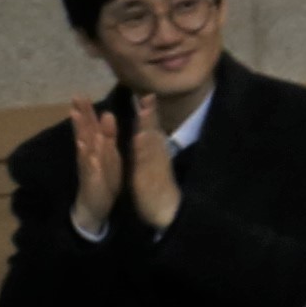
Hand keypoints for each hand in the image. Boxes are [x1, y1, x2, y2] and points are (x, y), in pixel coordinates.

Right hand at [63, 96, 122, 230]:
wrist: (94, 206)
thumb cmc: (102, 178)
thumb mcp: (108, 156)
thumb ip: (106, 137)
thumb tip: (106, 116)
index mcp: (95, 148)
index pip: (89, 126)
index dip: (85, 111)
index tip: (80, 94)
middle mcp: (88, 155)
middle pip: (83, 132)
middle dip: (80, 115)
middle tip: (75, 97)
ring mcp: (88, 167)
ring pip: (84, 146)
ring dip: (81, 131)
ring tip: (75, 115)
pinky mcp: (91, 180)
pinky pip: (89, 168)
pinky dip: (88, 159)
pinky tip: (85, 149)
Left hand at [118, 94, 182, 234]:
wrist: (164, 211)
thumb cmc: (157, 187)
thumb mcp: (153, 165)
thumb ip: (151, 149)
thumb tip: (148, 134)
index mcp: (154, 153)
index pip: (152, 130)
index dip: (150, 113)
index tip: (147, 95)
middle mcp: (157, 156)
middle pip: (154, 132)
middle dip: (150, 115)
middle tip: (148, 96)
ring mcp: (155, 167)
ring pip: (151, 144)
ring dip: (149, 127)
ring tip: (146, 111)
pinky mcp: (149, 178)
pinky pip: (146, 162)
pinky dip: (144, 149)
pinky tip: (140, 138)